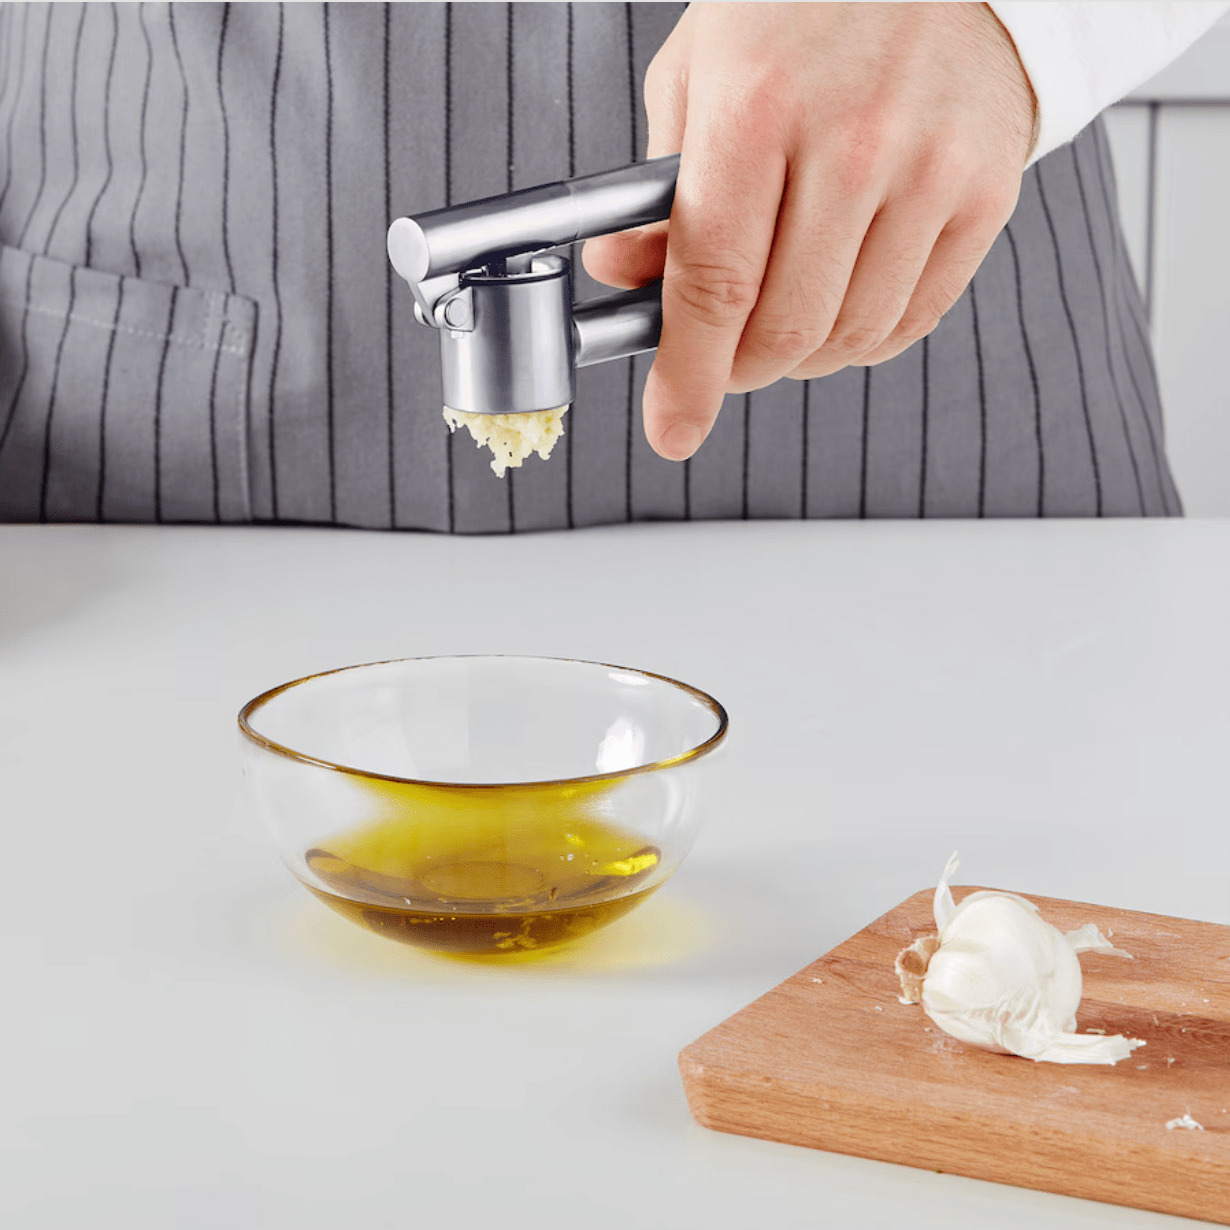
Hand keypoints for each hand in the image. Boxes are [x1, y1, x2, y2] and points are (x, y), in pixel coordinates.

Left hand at [582, 3, 1035, 460]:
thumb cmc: (804, 5)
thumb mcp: (701, 71)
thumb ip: (660, 190)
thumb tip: (626, 278)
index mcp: (759, 107)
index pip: (715, 285)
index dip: (687, 375)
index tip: (673, 428)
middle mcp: (852, 143)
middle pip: (783, 330)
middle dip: (739, 369)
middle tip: (720, 358)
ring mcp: (930, 171)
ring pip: (849, 338)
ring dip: (800, 353)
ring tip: (782, 309)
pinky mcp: (985, 195)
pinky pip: (912, 320)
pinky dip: (862, 335)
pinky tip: (839, 294)